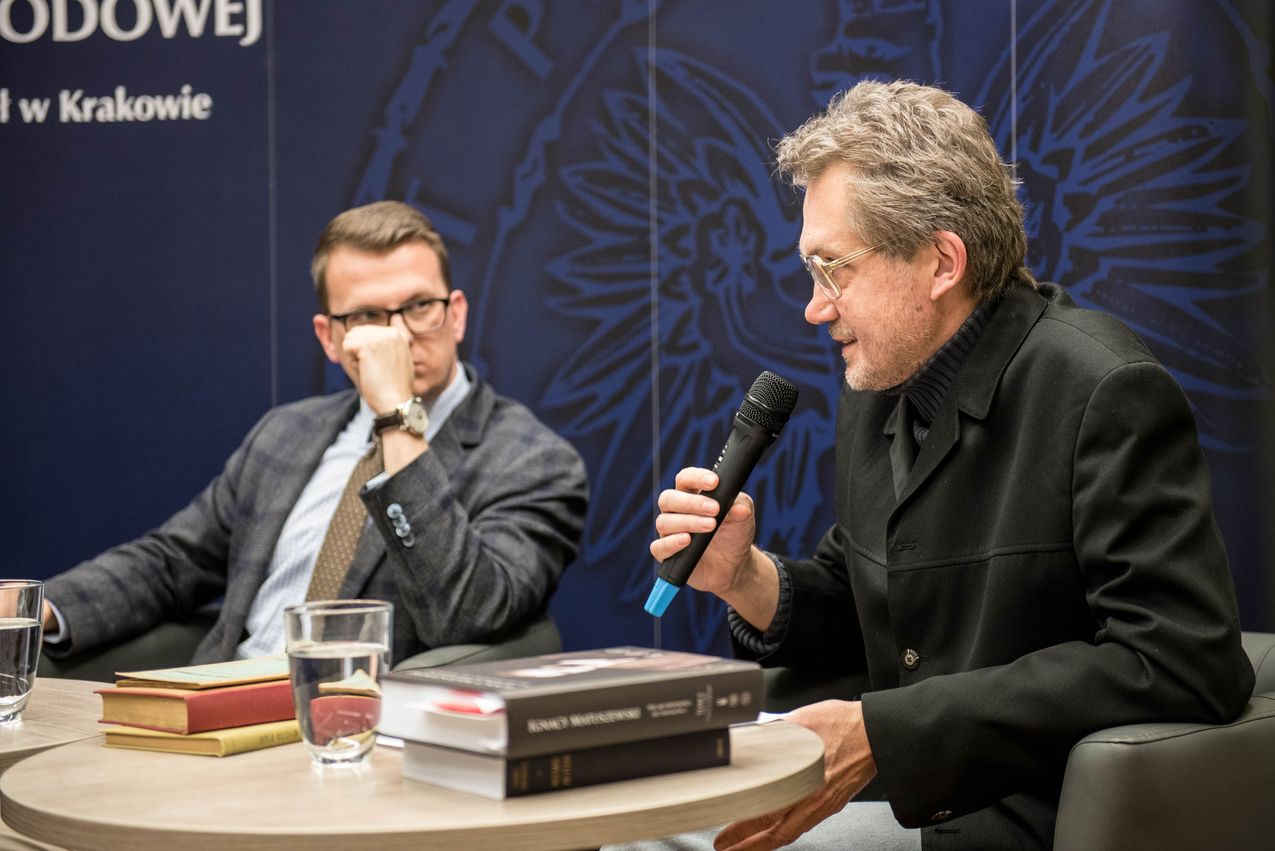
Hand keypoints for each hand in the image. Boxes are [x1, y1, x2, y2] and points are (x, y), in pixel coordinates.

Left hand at [341, 325, 414, 411]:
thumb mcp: (400, 359)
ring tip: (371, 369)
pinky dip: (352, 362)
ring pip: (350, 338)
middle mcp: (391, 332)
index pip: (368, 331)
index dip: (367, 350)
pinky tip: (366, 371)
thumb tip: (389, 325)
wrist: (395, 402)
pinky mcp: (368, 345)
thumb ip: (391, 344)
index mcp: (398, 334)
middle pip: (357, 333)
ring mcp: (380, 337)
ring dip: (355, 356)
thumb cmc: (394, 387)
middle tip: (376, 369)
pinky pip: (346, 346)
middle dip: (360, 351)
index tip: (381, 365)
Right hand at [649, 467, 757, 598]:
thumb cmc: (735, 535)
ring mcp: (669, 533)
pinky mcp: (667, 555)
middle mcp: (676, 512)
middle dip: (691, 503)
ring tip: (710, 526)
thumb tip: (739, 508)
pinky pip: (658, 547)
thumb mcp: (744, 518)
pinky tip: (687, 541)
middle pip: (668, 498)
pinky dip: (671, 543)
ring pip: (664, 522)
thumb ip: (741, 508)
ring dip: (688, 522)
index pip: (686, 479)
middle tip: (714, 509)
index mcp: (692, 495)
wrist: (735, 566)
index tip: (714, 482)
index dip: (696, 478)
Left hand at [714, 701, 876, 850]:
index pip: (764, 814)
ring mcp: (823, 803)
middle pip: (774, 833)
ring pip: (788, 833)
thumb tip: (753, 736)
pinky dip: (784, 833)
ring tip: (744, 847)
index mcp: (804, 781)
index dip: (741, 829)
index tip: (723, 836)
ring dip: (763, 843)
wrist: (876, 732)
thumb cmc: (844, 723)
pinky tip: (775, 831)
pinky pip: (803, 825)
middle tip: (726, 848)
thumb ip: (776, 732)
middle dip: (747, 845)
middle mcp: (813, 799)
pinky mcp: (831, 802)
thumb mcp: (802, 720)